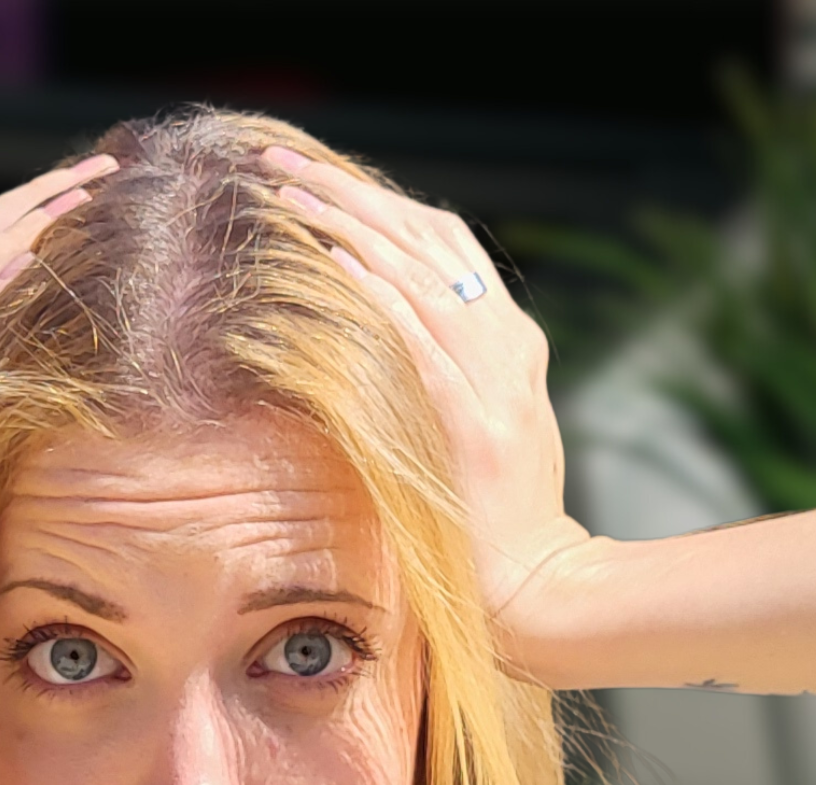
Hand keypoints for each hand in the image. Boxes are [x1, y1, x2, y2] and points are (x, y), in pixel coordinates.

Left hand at [264, 147, 590, 656]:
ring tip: (285, 194)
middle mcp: (506, 347)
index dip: (377, 202)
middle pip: (425, 240)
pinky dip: (378, 297)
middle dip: (348, 194)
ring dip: (347, 227)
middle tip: (278, 163)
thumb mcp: (475, 432)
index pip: (442, 244)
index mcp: (508, 344)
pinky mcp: (472, 424)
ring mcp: (493, 383)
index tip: (313, 176)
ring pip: (417, 275)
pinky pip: (420, 342)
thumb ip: (442, 381)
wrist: (538, 589)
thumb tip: (368, 345)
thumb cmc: (491, 525)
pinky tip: (333, 263)